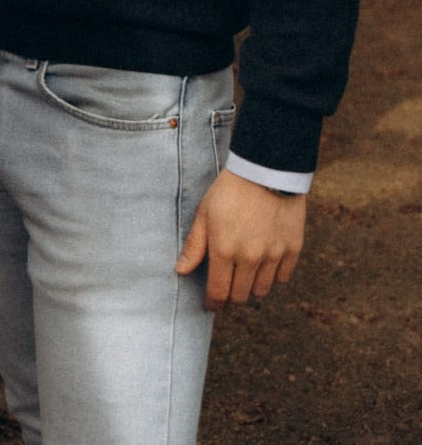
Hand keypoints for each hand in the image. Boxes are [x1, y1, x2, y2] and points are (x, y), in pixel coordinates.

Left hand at [175, 169, 305, 309]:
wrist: (266, 169)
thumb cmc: (230, 189)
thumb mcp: (205, 213)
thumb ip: (195, 245)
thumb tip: (181, 271)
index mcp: (224, 250)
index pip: (218, 292)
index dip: (213, 302)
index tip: (211, 304)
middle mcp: (249, 258)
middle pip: (240, 296)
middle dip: (230, 295)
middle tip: (227, 285)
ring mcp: (273, 255)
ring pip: (261, 290)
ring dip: (251, 286)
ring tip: (245, 271)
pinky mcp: (292, 249)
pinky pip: (282, 278)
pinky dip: (273, 275)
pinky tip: (265, 262)